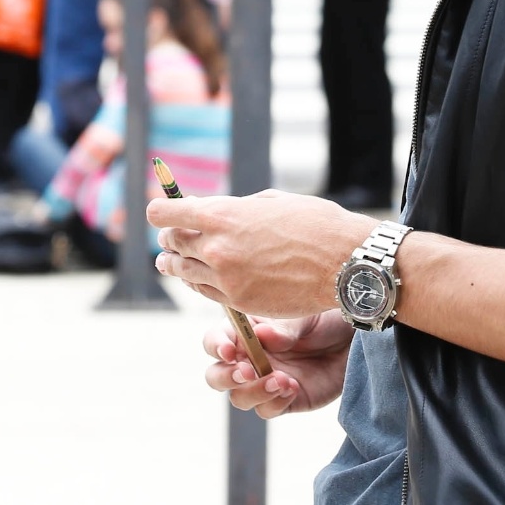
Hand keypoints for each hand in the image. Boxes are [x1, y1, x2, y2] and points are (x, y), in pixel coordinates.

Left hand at [150, 190, 373, 318]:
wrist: (343, 262)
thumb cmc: (313, 223)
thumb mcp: (268, 202)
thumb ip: (234, 208)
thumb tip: (209, 212)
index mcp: (222, 215)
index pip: (164, 214)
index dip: (161, 211)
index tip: (163, 212)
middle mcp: (216, 247)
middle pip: (171, 243)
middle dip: (169, 239)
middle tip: (169, 239)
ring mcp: (226, 278)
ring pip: (182, 272)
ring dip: (174, 264)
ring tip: (170, 261)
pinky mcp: (239, 302)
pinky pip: (205, 292)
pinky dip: (198, 282)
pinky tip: (198, 277)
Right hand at [201, 310, 352, 418]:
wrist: (352, 342)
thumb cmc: (324, 319)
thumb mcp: (304, 317)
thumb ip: (283, 329)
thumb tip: (261, 335)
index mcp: (245, 331)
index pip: (215, 341)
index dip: (216, 347)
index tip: (229, 351)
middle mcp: (248, 358)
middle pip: (216, 376)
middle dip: (226, 377)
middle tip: (247, 371)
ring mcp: (264, 382)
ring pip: (239, 398)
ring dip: (255, 392)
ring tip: (282, 380)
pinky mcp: (283, 401)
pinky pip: (266, 410)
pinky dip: (275, 402)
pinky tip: (293, 387)